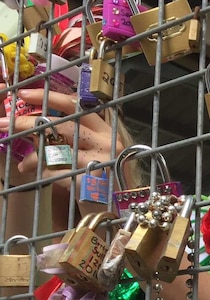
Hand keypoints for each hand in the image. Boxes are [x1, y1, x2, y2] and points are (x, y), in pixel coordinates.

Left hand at [0, 88, 120, 191]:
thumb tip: (31, 122)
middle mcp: (107, 142)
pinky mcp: (91, 180)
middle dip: (28, 124)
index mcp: (105, 129)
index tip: (23, 94)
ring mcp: (101, 160)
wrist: (109, 206)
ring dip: (34, 157)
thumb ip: (67, 135)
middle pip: (61, 126)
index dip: (49, 98)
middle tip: (5, 125)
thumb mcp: (87, 150)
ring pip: (55, 151)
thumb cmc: (94, 175)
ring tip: (24, 164)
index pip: (76, 106)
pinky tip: (39, 177)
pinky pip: (56, 172)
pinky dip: (43, 174)